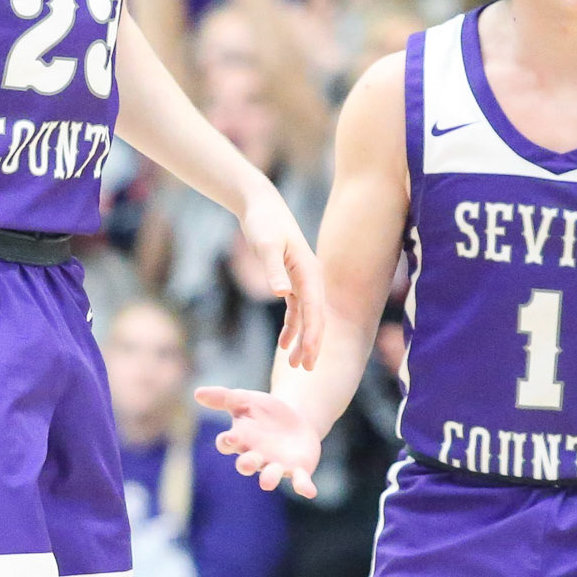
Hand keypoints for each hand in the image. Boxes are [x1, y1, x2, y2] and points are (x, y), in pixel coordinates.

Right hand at [194, 384, 322, 496]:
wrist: (297, 419)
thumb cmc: (266, 411)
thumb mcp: (246, 399)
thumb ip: (223, 397)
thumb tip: (197, 393)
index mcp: (241, 439)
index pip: (228, 444)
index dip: (227, 443)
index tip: (229, 438)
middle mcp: (256, 456)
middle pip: (246, 464)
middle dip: (246, 464)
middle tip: (247, 463)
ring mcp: (276, 465)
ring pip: (270, 476)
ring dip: (269, 478)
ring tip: (267, 482)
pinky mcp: (297, 470)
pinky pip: (300, 481)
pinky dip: (303, 487)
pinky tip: (309, 491)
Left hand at [239, 182, 323, 367]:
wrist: (261, 206)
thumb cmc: (264, 223)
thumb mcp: (265, 245)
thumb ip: (273, 270)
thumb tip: (281, 294)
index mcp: (309, 271)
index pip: (315, 310)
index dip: (313, 336)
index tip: (310, 358)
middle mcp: (310, 277)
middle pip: (315, 317)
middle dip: (312, 344)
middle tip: (306, 370)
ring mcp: (303, 280)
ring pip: (306, 316)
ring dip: (302, 340)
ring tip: (295, 365)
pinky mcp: (292, 280)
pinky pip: (296, 309)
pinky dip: (292, 327)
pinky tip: (284, 344)